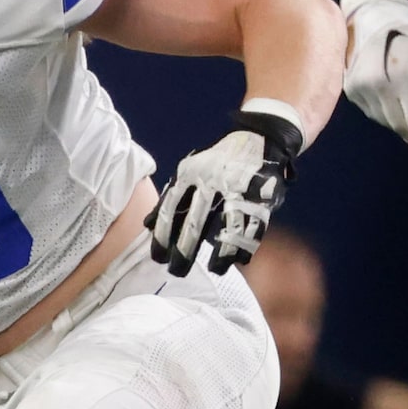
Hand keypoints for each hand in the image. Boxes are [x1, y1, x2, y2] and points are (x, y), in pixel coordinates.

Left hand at [150, 109, 300, 276]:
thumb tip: (146, 225)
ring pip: (227, 226)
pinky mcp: (261, 196)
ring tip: (214, 270)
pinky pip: (253, 225)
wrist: (260, 137)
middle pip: (196, 221)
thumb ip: (171, 197)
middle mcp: (212, 181)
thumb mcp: (190, 171)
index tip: (158, 258)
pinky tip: (238, 260)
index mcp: (190, 174)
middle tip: (177, 271)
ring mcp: (238, 188)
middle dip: (185, 250)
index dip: (162, 235)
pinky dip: (246, 244)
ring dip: (220, 252)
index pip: (170, 208)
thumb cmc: (218, 162)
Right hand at [344, 0, 407, 171]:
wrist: (371, 14)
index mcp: (402, 74)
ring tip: (406, 105)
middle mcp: (377, 83)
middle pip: (400, 124)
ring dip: (399, 122)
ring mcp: (359, 88)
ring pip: (385, 121)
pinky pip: (372, 113)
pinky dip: (385, 112)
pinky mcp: (349, 90)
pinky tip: (391, 98)